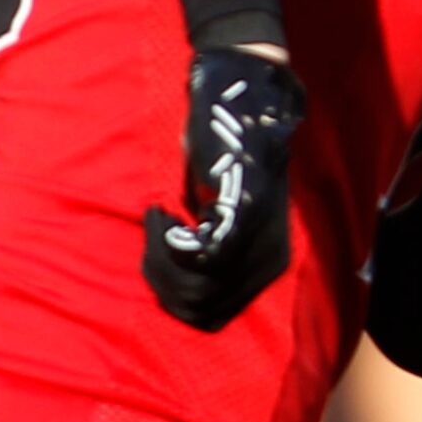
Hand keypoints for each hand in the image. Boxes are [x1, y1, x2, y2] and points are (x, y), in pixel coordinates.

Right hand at [142, 48, 306, 332]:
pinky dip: (165, 244)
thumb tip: (176, 283)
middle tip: (152, 240)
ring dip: (159, 263)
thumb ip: (208, 249)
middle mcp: (269, 261)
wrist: (243, 105)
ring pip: (196, 291)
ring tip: (158, 221)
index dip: (172, 296)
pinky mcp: (244, 223)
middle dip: (161, 282)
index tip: (156, 257)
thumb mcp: (219, 214)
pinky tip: (160, 213)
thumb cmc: (222, 156)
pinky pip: (198, 261)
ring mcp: (259, 244)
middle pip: (201, 311)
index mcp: (266, 264)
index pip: (212, 316)